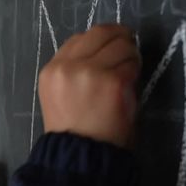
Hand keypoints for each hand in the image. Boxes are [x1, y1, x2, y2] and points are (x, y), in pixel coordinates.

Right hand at [39, 24, 140, 146]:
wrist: (80, 152)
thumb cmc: (72, 129)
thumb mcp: (59, 93)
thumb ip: (72, 69)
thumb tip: (102, 49)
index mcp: (51, 70)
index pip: (79, 38)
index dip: (99, 40)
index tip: (109, 48)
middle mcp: (67, 67)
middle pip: (100, 33)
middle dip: (117, 40)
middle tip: (125, 53)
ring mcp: (90, 71)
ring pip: (121, 45)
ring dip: (128, 57)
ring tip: (124, 76)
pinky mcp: (113, 80)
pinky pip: (132, 63)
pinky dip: (134, 72)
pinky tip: (127, 86)